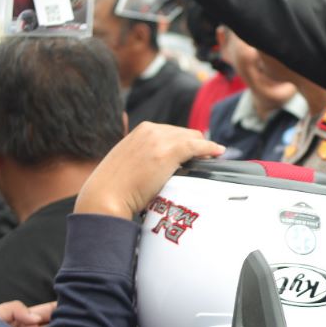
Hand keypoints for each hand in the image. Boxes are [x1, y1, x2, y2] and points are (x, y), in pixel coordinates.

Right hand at [75, 123, 223, 218]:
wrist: (106, 196)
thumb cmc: (115, 187)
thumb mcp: (129, 162)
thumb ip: (144, 157)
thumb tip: (161, 166)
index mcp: (141, 130)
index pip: (171, 132)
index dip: (184, 143)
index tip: (192, 155)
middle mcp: (151, 130)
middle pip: (184, 133)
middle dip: (194, 145)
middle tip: (203, 160)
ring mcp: (160, 140)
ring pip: (192, 138)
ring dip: (202, 149)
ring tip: (210, 161)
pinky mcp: (169, 152)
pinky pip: (197, 147)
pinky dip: (210, 148)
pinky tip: (219, 152)